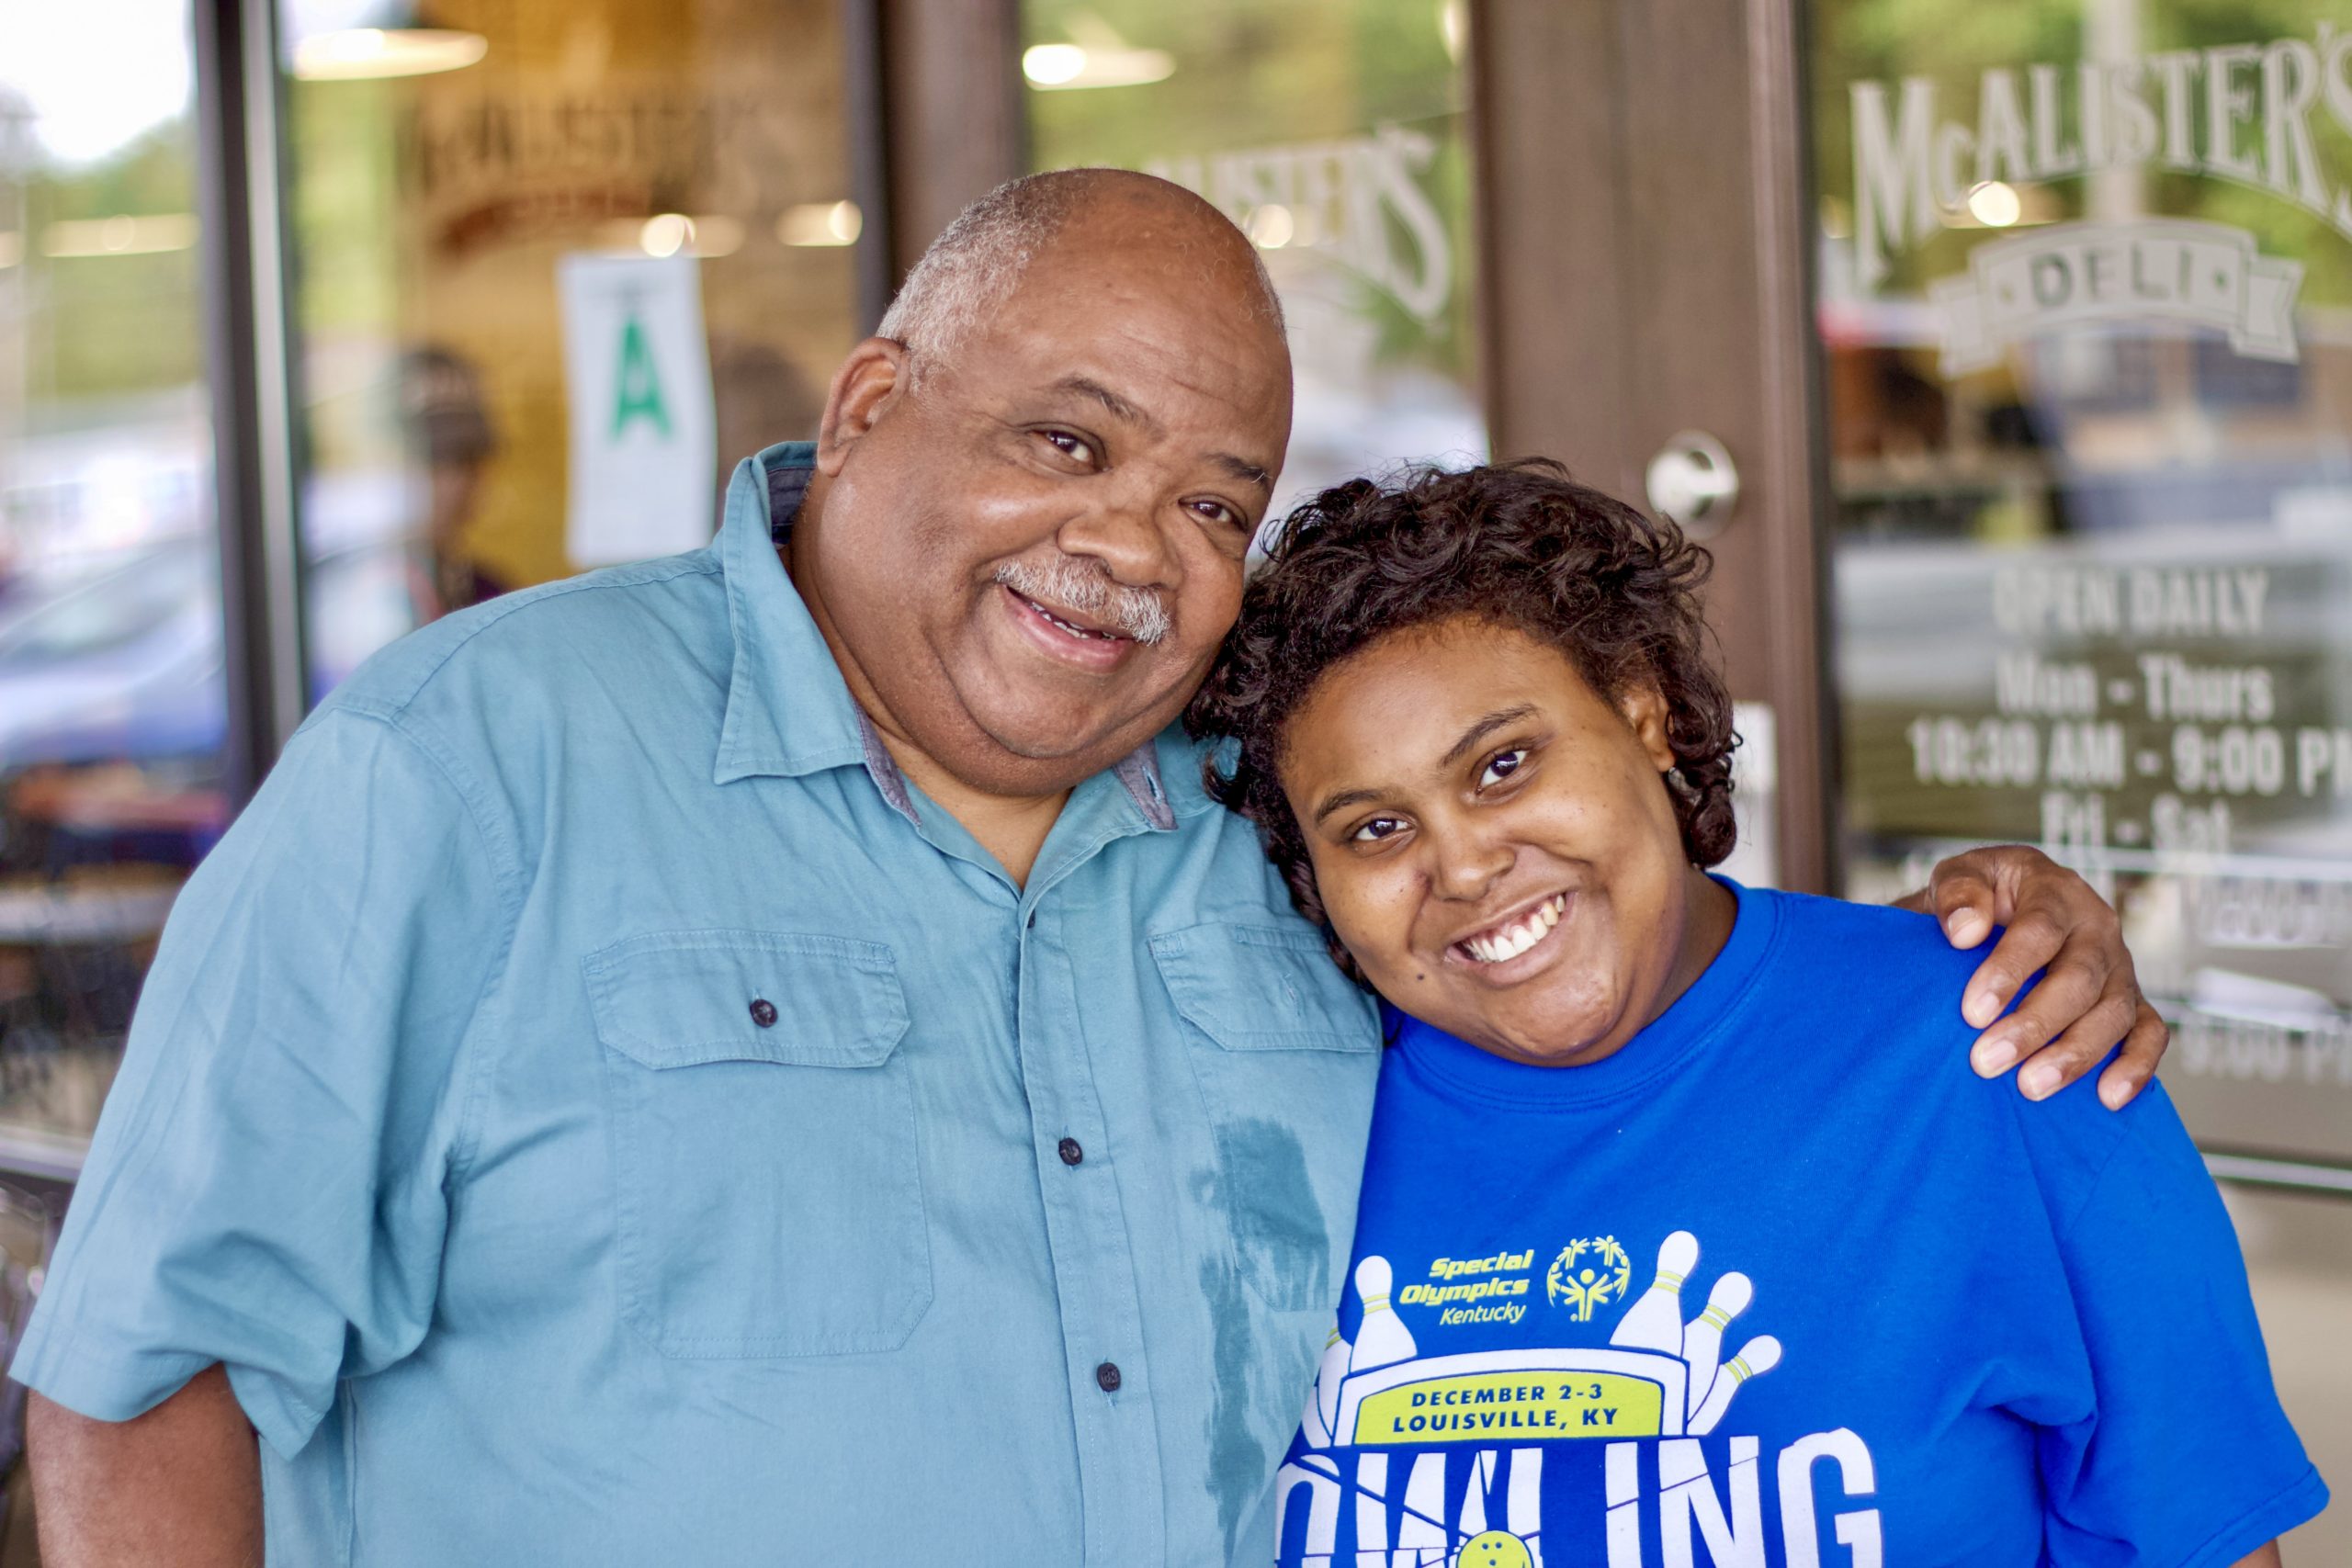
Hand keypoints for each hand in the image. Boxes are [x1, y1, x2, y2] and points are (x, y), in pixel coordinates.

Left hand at [1904, 845, 2166, 1109]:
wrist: (1998, 911)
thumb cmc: (1975, 900)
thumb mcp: (1957, 876)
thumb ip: (1957, 893)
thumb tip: (1965, 931)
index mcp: (2054, 890)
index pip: (2039, 930)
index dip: (2008, 972)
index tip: (1972, 1013)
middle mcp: (2095, 925)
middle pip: (2079, 979)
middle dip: (2034, 1025)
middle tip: (1986, 1061)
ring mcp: (2119, 965)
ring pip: (2114, 1011)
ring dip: (2075, 1054)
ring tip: (2030, 1087)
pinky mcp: (2132, 999)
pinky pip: (2150, 1032)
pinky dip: (2136, 1065)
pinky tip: (2108, 1097)